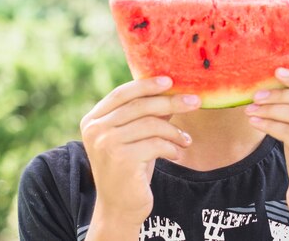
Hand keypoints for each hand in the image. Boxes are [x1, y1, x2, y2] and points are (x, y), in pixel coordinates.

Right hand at [80, 76, 200, 231]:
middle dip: (171, 102)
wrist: (120, 207)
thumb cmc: (130, 168)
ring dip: (174, 131)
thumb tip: (171, 90)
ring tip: (186, 141)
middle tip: (195, 102)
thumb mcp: (135, 137)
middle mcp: (95, 129)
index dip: (146, 85)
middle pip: (140, 106)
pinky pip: (156, 143)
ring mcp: (106, 144)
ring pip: (151, 124)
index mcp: (93, 119)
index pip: (122, 93)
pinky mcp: (122, 159)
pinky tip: (177, 154)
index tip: (170, 81)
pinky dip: (172, 147)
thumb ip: (145, 114)